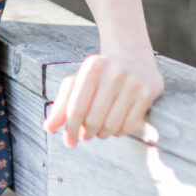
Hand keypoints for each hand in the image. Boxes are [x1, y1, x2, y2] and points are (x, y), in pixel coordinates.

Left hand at [42, 50, 163, 147]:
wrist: (132, 54)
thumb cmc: (99, 73)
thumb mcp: (78, 81)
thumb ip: (62, 104)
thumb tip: (48, 128)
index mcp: (92, 68)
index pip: (76, 108)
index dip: (70, 129)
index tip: (69, 141)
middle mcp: (113, 73)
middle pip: (93, 120)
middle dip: (87, 133)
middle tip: (86, 134)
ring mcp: (133, 83)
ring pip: (112, 126)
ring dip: (103, 134)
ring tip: (100, 128)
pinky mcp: (148, 93)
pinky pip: (129, 126)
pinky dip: (119, 132)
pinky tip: (116, 124)